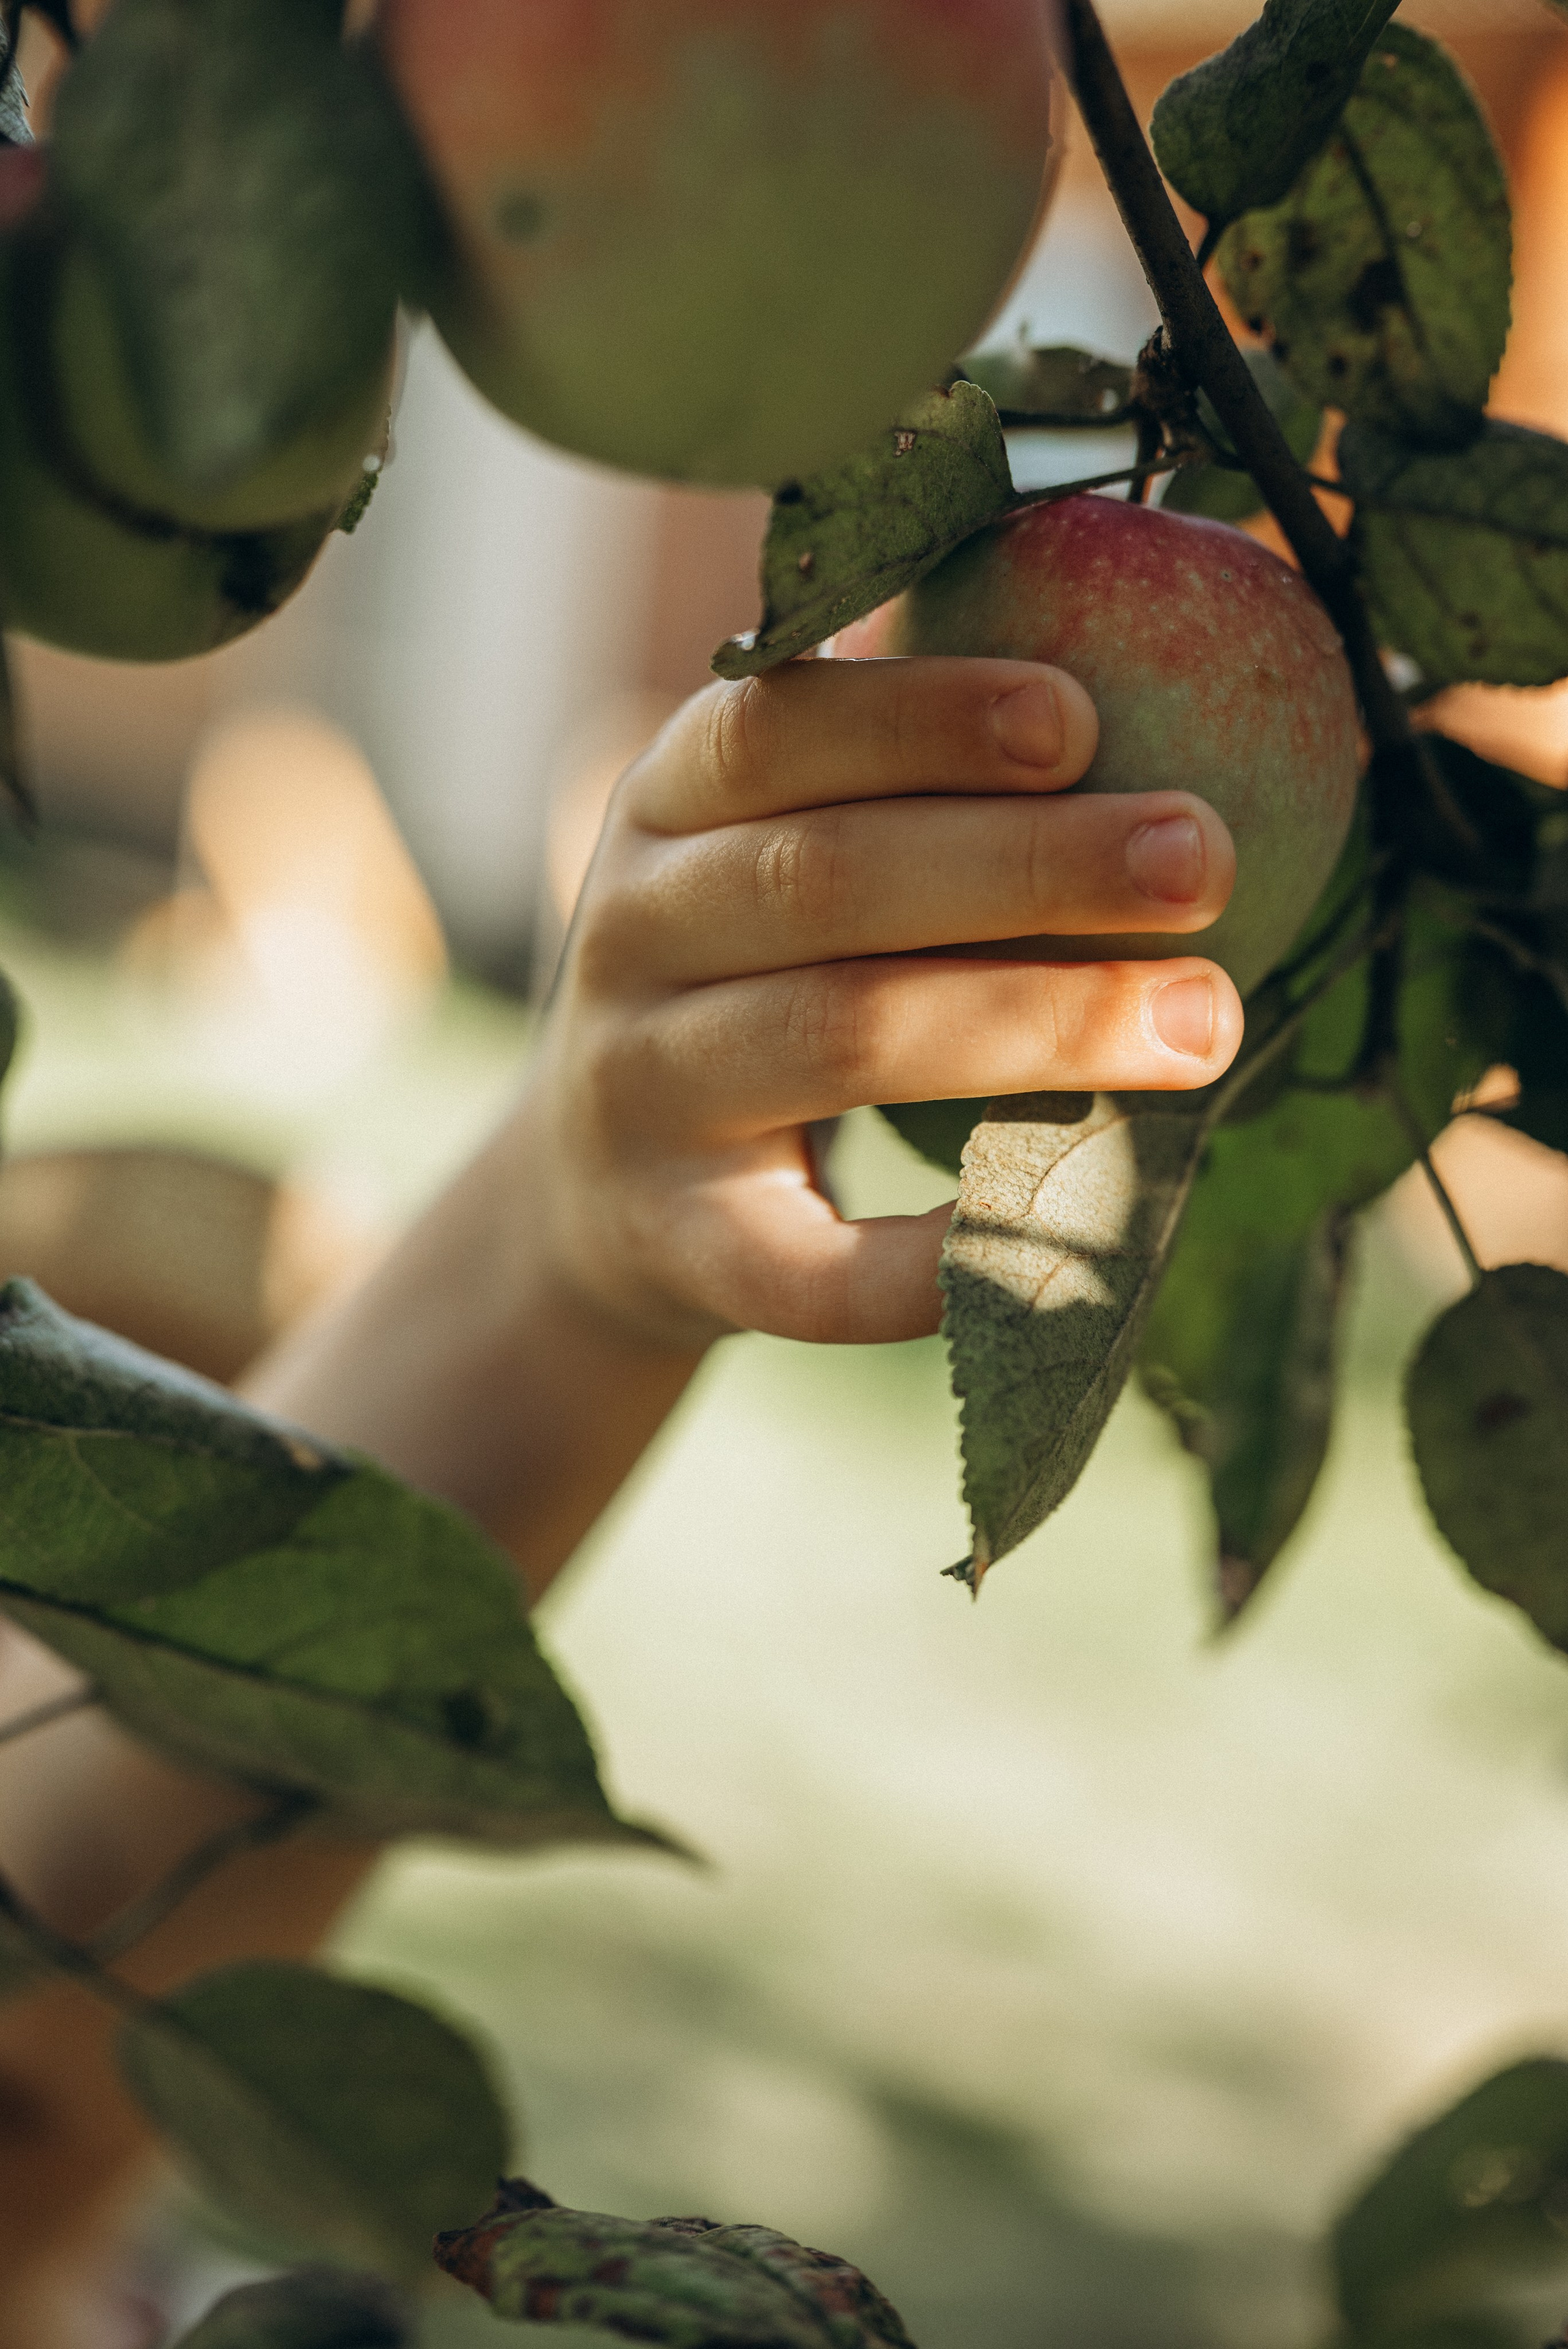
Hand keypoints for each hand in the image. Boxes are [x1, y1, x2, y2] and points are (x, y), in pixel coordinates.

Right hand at [524, 654, 1242, 1350]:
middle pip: (827, 881)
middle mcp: (631, 937)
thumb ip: (895, 768)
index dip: (924, 715)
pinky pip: (806, 1268)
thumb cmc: (751, 977)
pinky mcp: (677, 1246)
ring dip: (1035, 1023)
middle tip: (1201, 859)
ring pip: (838, 1040)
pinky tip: (1058, 1226)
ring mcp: (641, 1096)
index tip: (1081, 717)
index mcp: (667, 806)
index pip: (776, 730)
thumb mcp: (771, 845)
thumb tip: (1133, 669)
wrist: (590, 1192)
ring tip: (1203, 1020)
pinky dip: (929, 1259)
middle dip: (1029, 864)